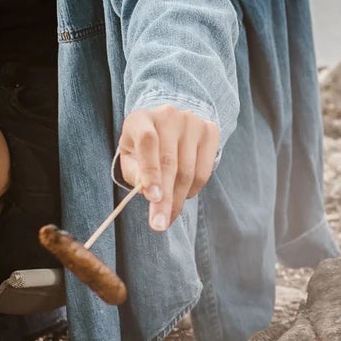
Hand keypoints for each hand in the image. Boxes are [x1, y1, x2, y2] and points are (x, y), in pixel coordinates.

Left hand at [116, 105, 219, 231]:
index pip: (148, 142)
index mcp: (141, 119)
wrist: (169, 125)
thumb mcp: (130, 158)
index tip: (153, 198)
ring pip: (188, 170)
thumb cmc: (143, 147)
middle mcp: (169, 116)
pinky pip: (204, 170)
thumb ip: (136, 174)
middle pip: (170, 163)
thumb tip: (151, 194)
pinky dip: (193, 189)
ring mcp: (192, 122)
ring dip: (178, 199)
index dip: (151, 171)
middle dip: (165, 199)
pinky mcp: (210, 132)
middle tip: (160, 225)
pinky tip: (183, 195)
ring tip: (169, 215)